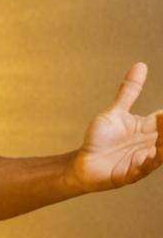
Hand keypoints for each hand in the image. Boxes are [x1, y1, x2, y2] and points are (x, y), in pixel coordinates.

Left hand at [68, 62, 162, 191]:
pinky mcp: (131, 172)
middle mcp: (151, 143)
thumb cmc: (101, 138)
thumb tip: (141, 65)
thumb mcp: (115, 112)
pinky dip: (150, 161)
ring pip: (162, 151)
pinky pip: (144, 168)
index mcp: (149, 128)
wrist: (83, 163)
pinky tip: (154, 153)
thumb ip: (129, 91)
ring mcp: (143, 159)